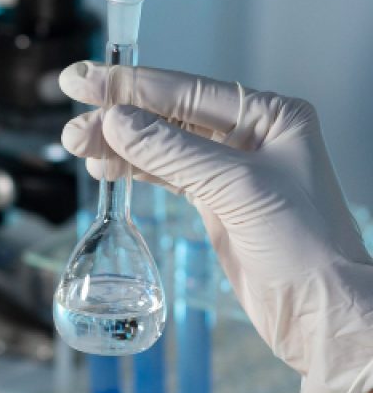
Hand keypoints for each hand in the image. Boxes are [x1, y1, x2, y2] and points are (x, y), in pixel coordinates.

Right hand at [59, 62, 372, 392]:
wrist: (319, 310)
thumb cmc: (304, 245)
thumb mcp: (238, 188)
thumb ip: (174, 152)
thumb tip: (117, 121)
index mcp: (269, 116)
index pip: (186, 91)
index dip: (130, 86)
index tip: (85, 82)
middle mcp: (250, 137)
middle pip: (168, 117)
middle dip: (117, 119)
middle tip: (73, 126)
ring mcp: (230, 172)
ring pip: (161, 148)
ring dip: (119, 147)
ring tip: (78, 146)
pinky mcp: (215, 204)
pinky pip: (165, 177)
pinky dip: (133, 172)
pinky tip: (106, 168)